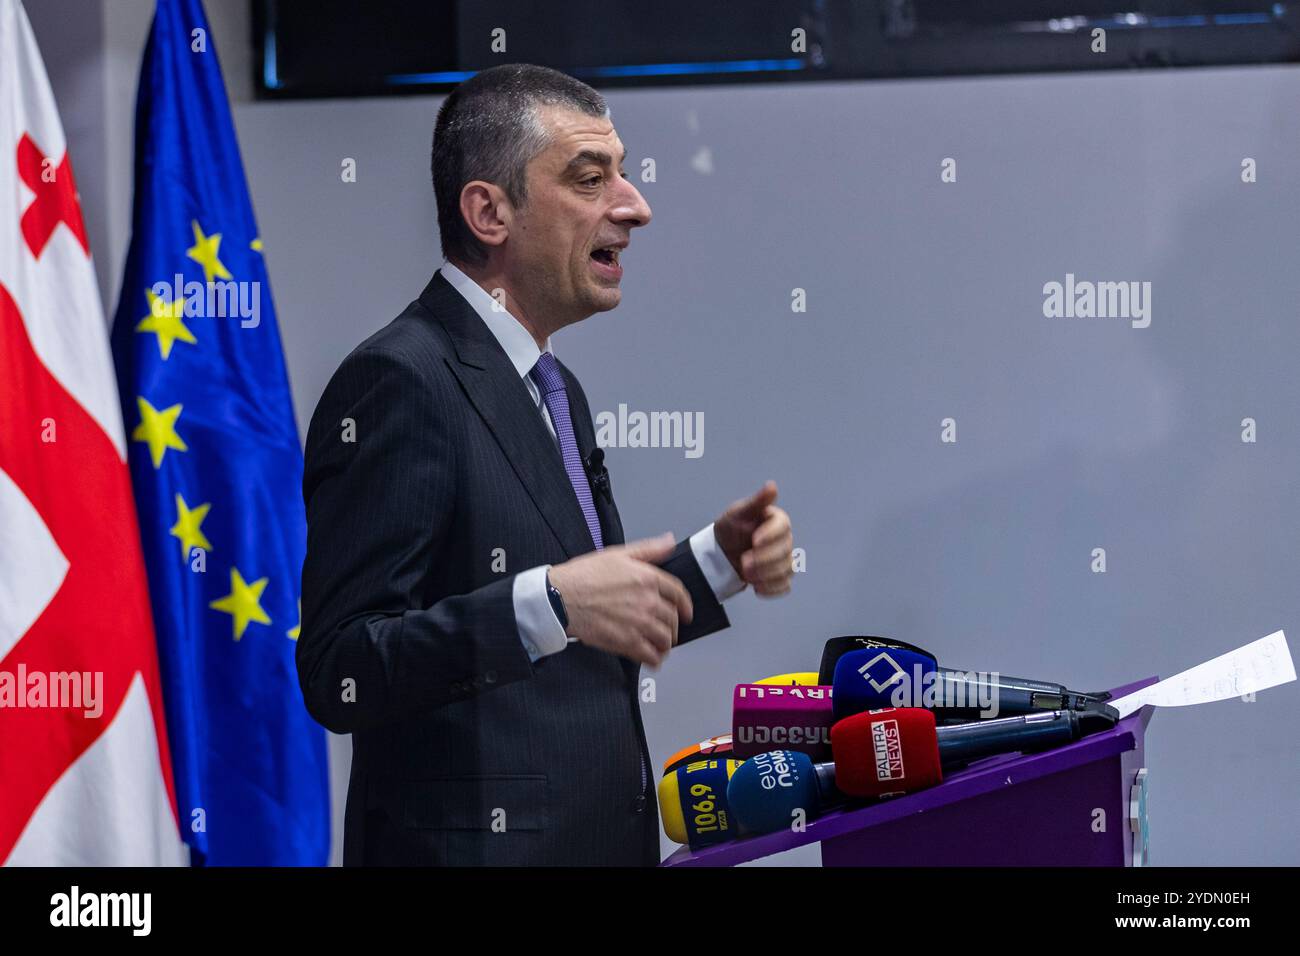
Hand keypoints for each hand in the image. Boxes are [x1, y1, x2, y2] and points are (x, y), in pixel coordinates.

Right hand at [547, 533, 693, 667]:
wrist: (561, 598)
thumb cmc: (583, 576)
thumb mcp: (617, 554)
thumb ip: (648, 550)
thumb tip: (668, 542)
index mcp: (647, 578)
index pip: (678, 593)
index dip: (685, 604)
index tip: (686, 612)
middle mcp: (647, 601)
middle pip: (673, 618)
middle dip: (673, 626)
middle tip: (669, 629)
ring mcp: (638, 623)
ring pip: (665, 639)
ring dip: (666, 643)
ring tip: (662, 645)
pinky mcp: (626, 642)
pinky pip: (650, 655)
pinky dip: (655, 659)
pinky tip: (653, 658)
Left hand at [713, 480, 793, 596]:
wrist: (722, 552)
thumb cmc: (732, 528)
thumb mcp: (738, 512)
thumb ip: (756, 502)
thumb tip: (772, 485)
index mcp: (777, 521)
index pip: (782, 527)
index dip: (770, 535)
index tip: (754, 541)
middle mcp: (785, 540)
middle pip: (785, 552)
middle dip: (764, 559)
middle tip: (744, 562)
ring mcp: (785, 560)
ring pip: (786, 570)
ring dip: (766, 575)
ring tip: (746, 574)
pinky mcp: (781, 577)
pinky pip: (784, 586)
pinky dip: (771, 589)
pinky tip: (756, 588)